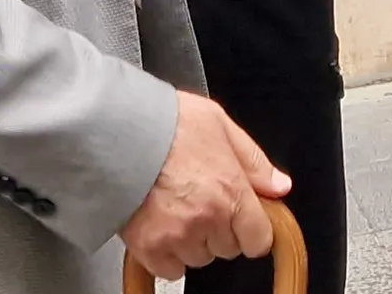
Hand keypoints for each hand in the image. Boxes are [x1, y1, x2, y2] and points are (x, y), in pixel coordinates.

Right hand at [118, 91, 286, 278]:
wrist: (113, 130)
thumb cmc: (164, 121)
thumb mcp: (219, 124)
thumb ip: (253, 160)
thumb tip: (279, 186)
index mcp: (231, 190)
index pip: (259, 239)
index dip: (252, 230)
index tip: (242, 221)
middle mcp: (208, 219)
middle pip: (227, 248)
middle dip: (219, 229)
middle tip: (199, 200)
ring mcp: (177, 236)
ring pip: (198, 259)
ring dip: (192, 241)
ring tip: (174, 209)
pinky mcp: (148, 247)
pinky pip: (169, 270)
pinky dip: (166, 255)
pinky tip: (159, 226)